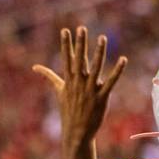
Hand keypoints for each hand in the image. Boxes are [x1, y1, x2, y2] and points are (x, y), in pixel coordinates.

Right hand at [32, 26, 127, 142]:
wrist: (76, 130)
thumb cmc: (68, 110)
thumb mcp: (59, 91)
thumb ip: (49, 76)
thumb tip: (35, 67)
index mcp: (69, 80)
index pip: (67, 58)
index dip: (67, 44)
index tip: (66, 30)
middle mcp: (79, 83)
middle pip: (80, 60)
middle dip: (81, 44)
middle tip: (82, 28)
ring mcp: (90, 90)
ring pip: (96, 68)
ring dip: (99, 52)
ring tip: (102, 38)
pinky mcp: (102, 97)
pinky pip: (111, 82)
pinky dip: (117, 71)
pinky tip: (123, 60)